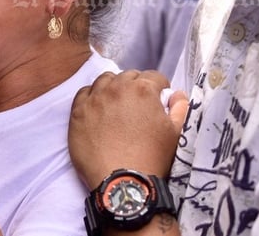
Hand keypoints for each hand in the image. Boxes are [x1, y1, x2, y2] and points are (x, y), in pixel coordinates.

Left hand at [68, 70, 188, 188]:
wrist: (122, 183)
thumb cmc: (152, 158)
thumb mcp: (176, 133)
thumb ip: (180, 108)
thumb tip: (176, 95)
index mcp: (143, 89)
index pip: (154, 77)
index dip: (159, 89)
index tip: (157, 100)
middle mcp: (117, 87)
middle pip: (128, 76)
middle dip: (136, 87)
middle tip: (137, 107)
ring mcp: (95, 98)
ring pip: (105, 81)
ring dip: (113, 88)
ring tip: (117, 106)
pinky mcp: (78, 112)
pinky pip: (84, 94)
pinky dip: (92, 98)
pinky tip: (98, 110)